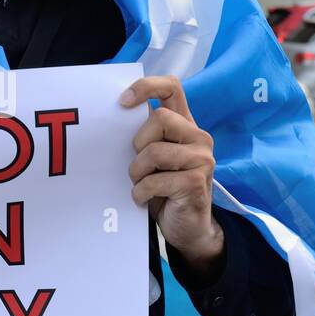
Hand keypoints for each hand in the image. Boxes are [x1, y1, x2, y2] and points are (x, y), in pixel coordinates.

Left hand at [120, 74, 223, 272]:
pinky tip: (143, 199)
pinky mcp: (196, 182)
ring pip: (155, 151)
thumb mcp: (154, 158)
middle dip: (138, 143)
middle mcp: (198, 137)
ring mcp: (202, 159)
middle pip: (159, 118)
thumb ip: (145, 136)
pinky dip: (141, 192)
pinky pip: (155, 180)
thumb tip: (112, 117)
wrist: (188, 228)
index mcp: (185, 125)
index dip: (146, 87)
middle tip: (138, 166)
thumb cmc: (164, 189)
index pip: (171, 87)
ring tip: (139, 184)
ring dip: (137, 172)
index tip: (122, 102)